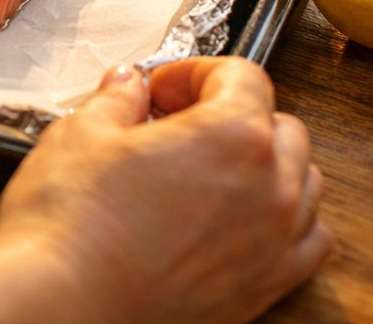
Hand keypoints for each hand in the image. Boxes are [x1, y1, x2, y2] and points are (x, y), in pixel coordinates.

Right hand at [0, 57, 331, 323]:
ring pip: (303, 181)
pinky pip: (308, 241)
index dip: (194, 72)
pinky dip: (285, 220)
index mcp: (232, 136)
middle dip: (232, 114)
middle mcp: (269, 188)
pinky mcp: (266, 288)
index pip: (242, 76)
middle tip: (177, 123)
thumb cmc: (72, 225)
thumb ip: (116, 99)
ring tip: (210, 169)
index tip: (162, 88)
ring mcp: (275, 243)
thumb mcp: (81, 133)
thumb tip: (128, 86)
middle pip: (280, 126)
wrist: (65, 305)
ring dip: (266, 164)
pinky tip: (239, 218)